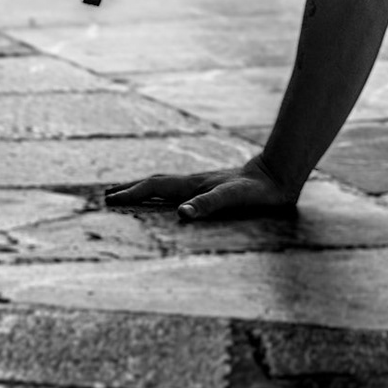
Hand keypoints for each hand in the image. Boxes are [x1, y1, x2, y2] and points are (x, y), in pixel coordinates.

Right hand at [102, 157, 297, 221]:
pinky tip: (169, 199)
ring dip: (145, 188)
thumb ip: (209, 205)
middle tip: (107, 194)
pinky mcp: (213, 186)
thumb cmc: (260, 190)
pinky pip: (180, 189)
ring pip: (166, 184)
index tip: (109, 199)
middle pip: (155, 183)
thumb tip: (181, 214)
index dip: (132, 193)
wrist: (279, 173)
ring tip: (130, 192)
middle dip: (131, 188)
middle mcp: (194, 181)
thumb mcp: (235, 199)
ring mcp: (203, 182)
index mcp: (194, 185)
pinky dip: (164, 192)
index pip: (155, 187)